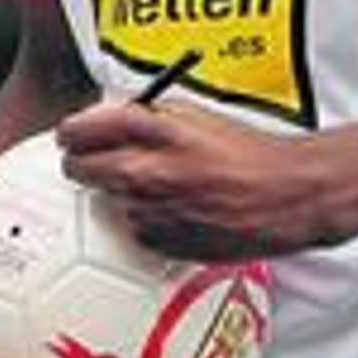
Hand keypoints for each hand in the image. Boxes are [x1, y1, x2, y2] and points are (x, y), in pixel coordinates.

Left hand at [57, 98, 306, 260]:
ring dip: (120, 193)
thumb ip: (150, 115)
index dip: (71, 132)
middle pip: (78, 168)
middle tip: (94, 161)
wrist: (287, 196)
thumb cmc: (249, 153)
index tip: (71, 135)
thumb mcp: (196, 115)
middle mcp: (147, 171)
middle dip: (82, 162)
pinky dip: (145, 219)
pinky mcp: (162, 242)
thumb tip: (112, 118)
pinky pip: (134, 228)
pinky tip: (175, 209)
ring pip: (107, 201)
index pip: (82, 128)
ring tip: (159, 185)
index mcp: (155, 132)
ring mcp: (151, 210)